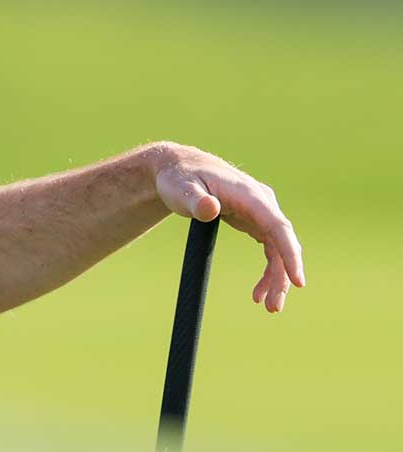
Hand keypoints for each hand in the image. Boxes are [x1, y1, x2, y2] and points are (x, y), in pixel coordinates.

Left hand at [149, 142, 305, 312]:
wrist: (178, 170)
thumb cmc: (179, 178)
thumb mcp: (181, 188)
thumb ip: (196, 200)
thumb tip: (210, 208)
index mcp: (249, 194)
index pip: (277, 225)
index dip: (290, 253)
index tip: (298, 280)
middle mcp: (262, 203)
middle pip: (282, 242)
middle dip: (283, 275)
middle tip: (273, 306)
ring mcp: (261, 212)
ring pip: (279, 249)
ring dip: (277, 278)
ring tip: (268, 305)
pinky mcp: (256, 221)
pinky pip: (271, 250)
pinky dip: (268, 271)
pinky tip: (258, 292)